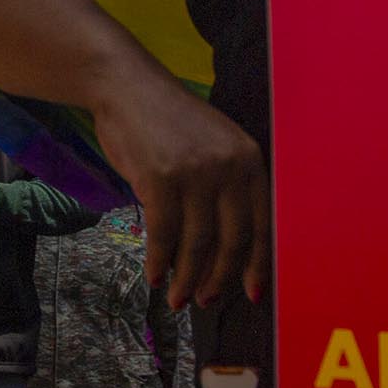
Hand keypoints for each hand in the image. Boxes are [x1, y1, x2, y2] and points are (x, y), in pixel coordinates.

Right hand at [93, 71, 268, 308]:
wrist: (125, 87)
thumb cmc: (165, 120)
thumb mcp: (212, 145)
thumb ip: (225, 184)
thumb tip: (224, 246)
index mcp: (249, 159)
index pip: (263, 224)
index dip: (257, 264)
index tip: (251, 294)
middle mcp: (229, 167)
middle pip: (231, 239)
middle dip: (219, 278)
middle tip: (205, 301)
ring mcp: (196, 173)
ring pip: (197, 243)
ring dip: (187, 278)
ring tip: (178, 297)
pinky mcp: (161, 179)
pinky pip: (164, 234)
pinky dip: (159, 261)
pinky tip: (155, 276)